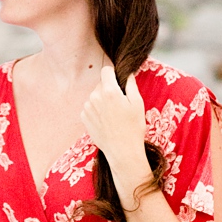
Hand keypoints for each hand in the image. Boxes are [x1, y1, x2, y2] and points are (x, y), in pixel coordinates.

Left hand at [81, 65, 148, 200]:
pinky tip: (106, 121)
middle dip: (109, 89)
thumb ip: (130, 85)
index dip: (113, 73)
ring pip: (95, 96)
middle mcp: (94, 97)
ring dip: (102, 100)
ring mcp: (87, 107)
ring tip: (114, 115)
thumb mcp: (138, 103)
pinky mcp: (83, 117)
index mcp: (109, 91)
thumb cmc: (133, 127)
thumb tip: (127, 74)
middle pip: (101, 84)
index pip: (106, 71)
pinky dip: (97, 110)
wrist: (122, 150)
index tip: (118, 80)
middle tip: (120, 103)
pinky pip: (90, 107)